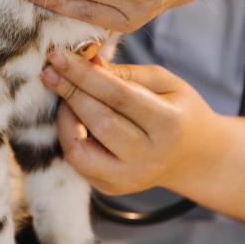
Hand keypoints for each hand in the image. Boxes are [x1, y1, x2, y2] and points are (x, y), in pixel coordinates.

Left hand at [39, 48, 220, 195]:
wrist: (194, 157)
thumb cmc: (177, 110)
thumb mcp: (165, 82)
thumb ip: (126, 73)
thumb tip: (86, 61)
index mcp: (169, 125)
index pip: (119, 96)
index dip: (85, 75)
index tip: (58, 55)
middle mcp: (149, 157)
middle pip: (99, 122)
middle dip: (70, 92)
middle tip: (50, 70)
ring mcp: (129, 178)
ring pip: (80, 151)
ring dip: (64, 119)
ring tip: (64, 95)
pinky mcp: (111, 188)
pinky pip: (78, 163)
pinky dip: (69, 136)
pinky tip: (73, 117)